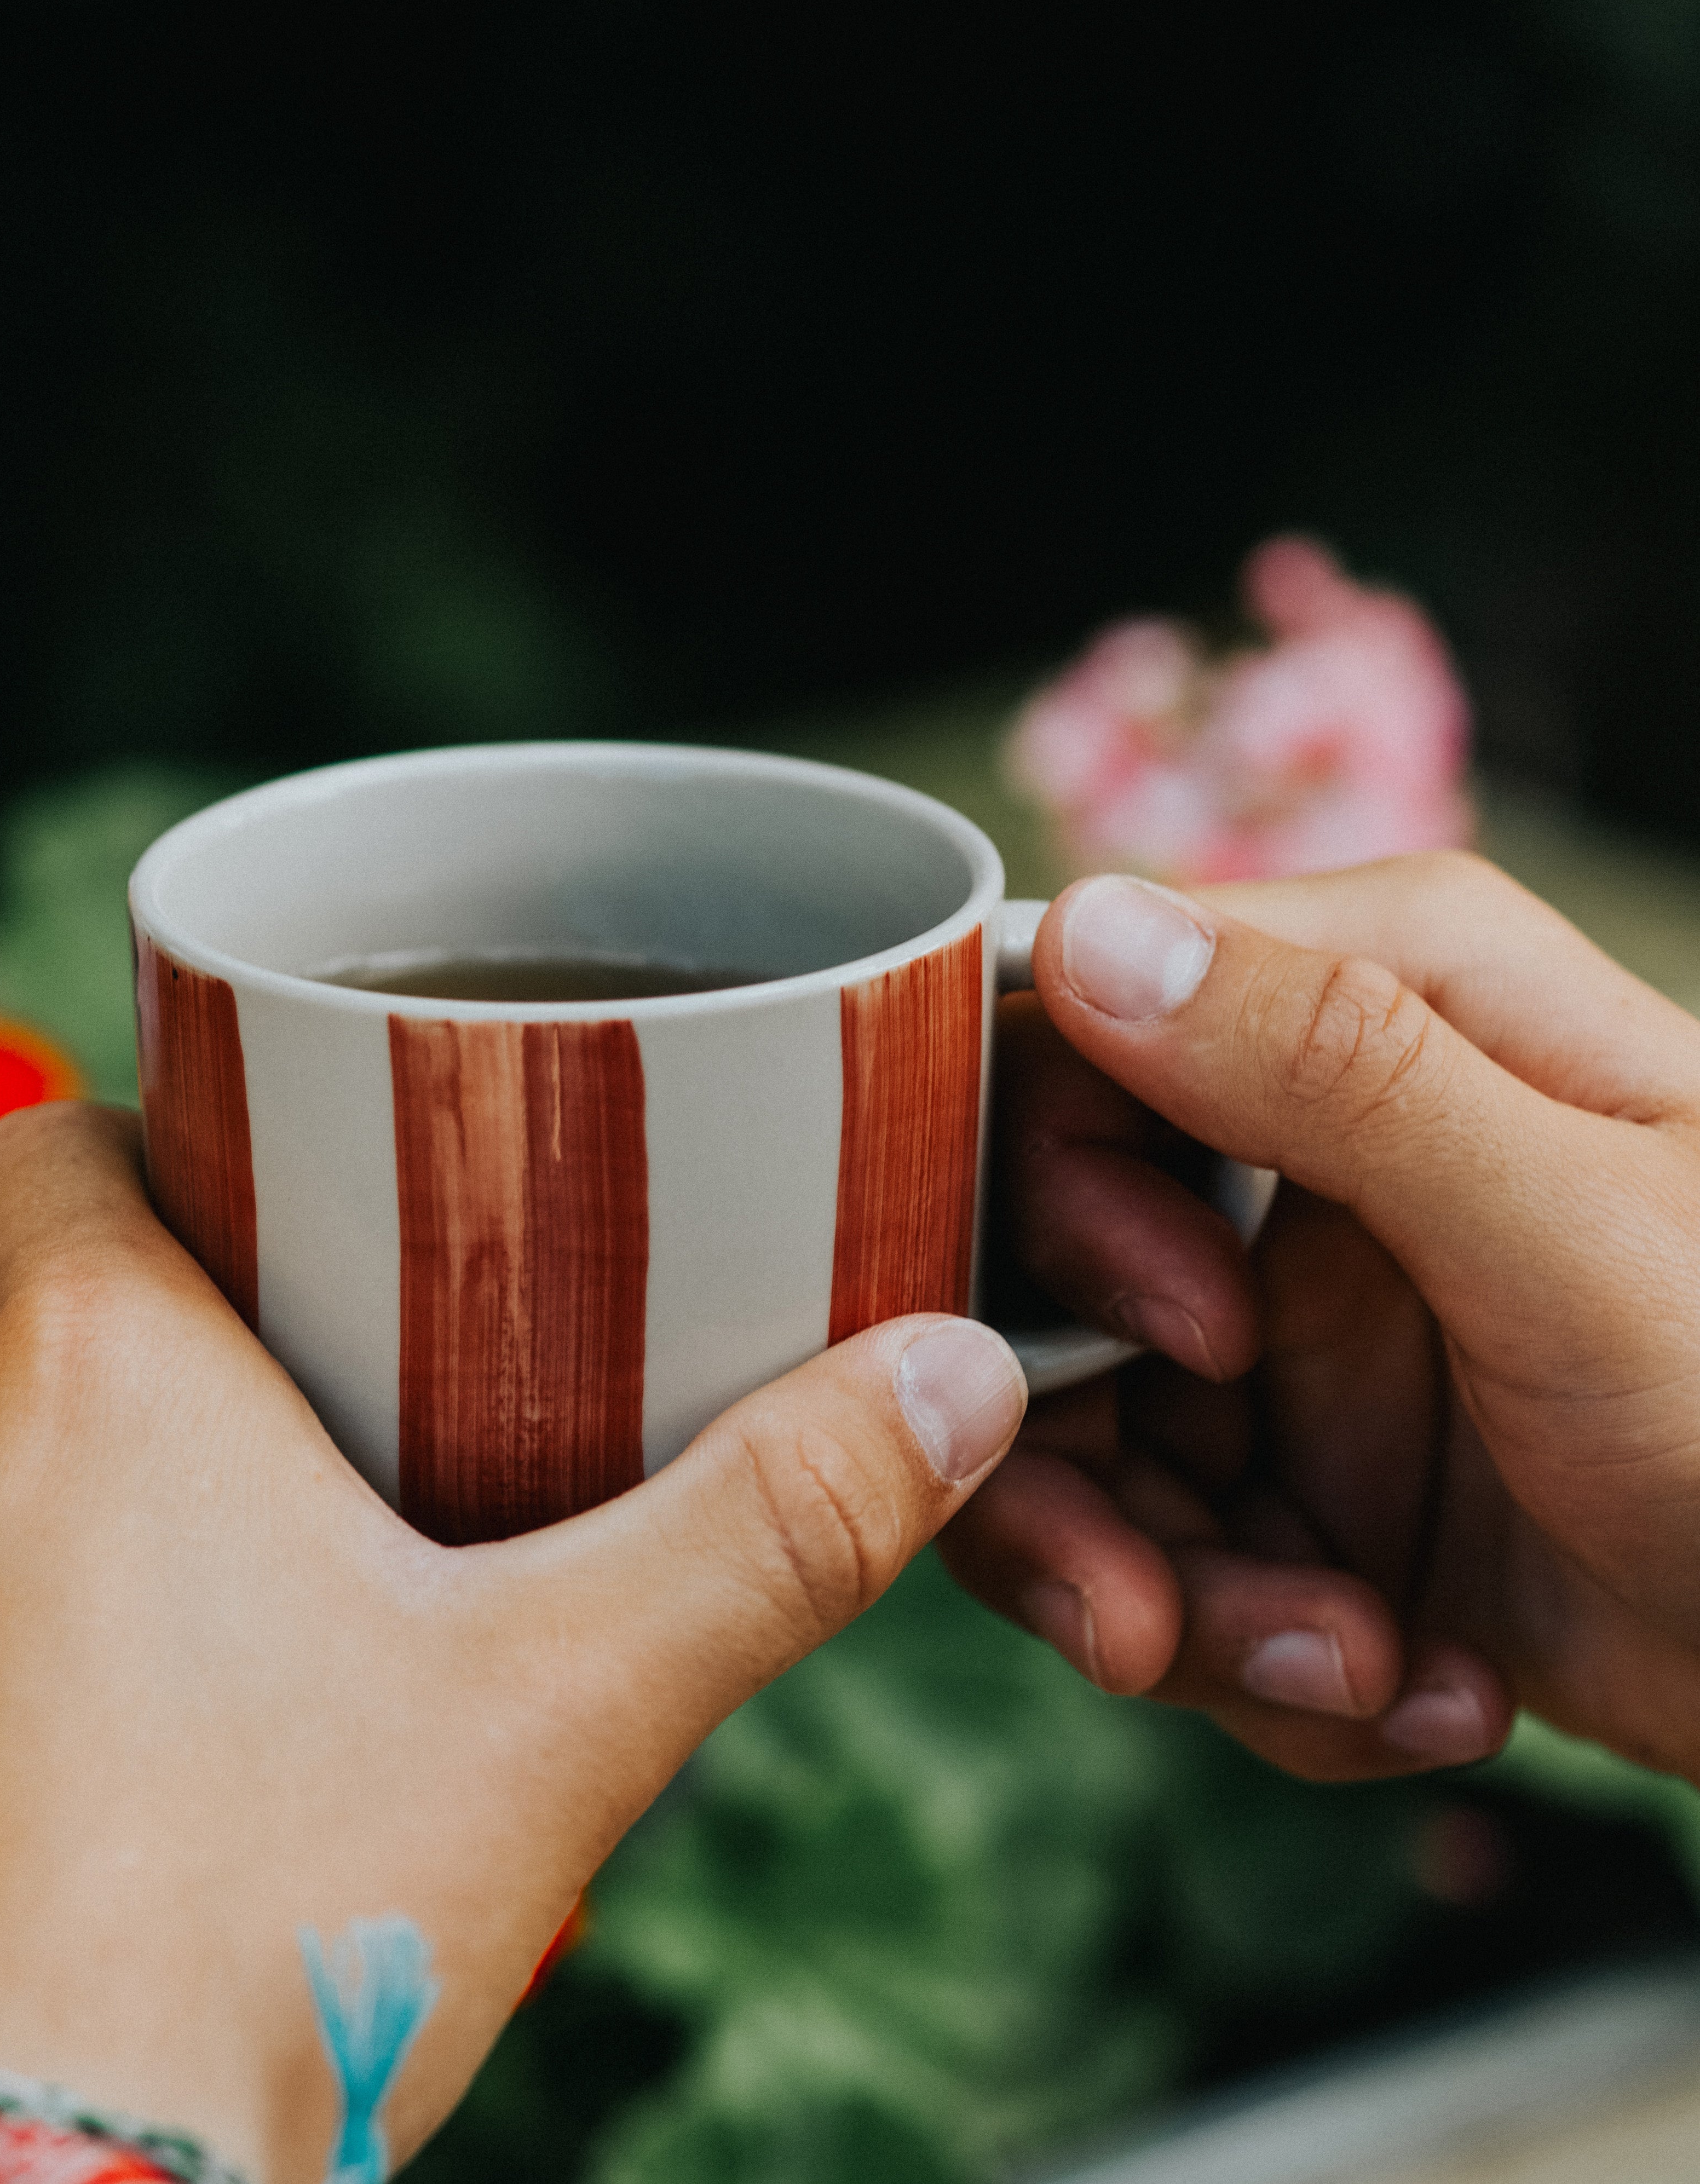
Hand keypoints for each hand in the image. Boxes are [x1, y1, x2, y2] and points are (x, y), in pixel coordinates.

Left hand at [0, 1103, 1027, 2180]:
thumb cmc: (280, 1934)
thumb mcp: (566, 1707)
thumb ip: (771, 1523)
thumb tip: (959, 1379)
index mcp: (89, 1374)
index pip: (63, 1145)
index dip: (147, 1165)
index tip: (243, 1242)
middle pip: (20, 1361)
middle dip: (133, 1425)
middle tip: (276, 1549)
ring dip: (17, 1594)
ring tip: (158, 1738)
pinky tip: (20, 1860)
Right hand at [951, 851, 1699, 1784]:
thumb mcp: (1575, 1232)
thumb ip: (1328, 1067)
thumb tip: (1087, 930)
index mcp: (1376, 1016)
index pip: (1074, 1041)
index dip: (1069, 1199)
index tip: (1191, 1344)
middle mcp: (1302, 1156)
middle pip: (1041, 1271)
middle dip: (1081, 1467)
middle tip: (1147, 1617)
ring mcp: (1290, 1326)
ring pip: (1087, 1448)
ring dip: (1181, 1599)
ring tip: (1349, 1673)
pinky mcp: (1301, 1475)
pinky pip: (1173, 1562)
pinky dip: (1265, 1658)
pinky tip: (1421, 1686)